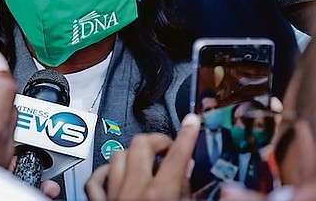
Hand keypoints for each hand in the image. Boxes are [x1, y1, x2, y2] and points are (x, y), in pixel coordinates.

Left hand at [85, 113, 200, 200]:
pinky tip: (115, 172)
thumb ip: (198, 195)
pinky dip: (106, 172)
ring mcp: (112, 197)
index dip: (188, 134)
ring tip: (146, 162)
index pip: (177, 156)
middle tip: (168, 148)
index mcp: (160, 197)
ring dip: (133, 155)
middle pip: (141, 144)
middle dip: (157, 141)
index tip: (192, 121)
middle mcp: (133, 193)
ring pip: (118, 156)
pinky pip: (95, 179)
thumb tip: (219, 185)